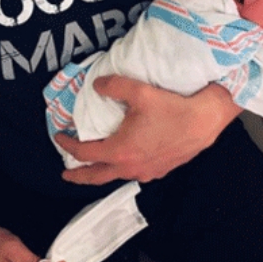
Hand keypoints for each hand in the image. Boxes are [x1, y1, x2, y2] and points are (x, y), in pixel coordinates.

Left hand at [54, 76, 240, 185]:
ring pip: (116, 176)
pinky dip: (122, 169)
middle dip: (78, 176)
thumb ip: (114, 86)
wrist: (203, 122)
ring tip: (95, 166)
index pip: (85, 153)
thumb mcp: (139, 91)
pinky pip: (133, 174)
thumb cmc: (172, 108)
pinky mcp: (159, 171)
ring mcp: (145, 172)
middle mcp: (130, 167)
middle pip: (96, 176)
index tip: (59, 137)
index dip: (68, 146)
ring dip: (101, 172)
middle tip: (66, 174)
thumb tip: (96, 85)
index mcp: (120, 150)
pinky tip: (126, 159)